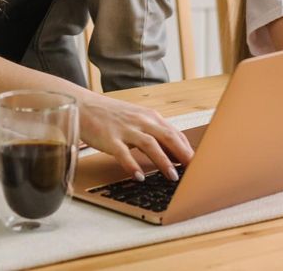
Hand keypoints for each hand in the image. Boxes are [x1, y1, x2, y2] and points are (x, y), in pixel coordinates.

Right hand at [78, 92, 193, 180]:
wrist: (84, 106)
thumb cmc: (111, 115)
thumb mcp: (136, 119)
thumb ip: (153, 132)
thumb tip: (173, 151)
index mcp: (149, 116)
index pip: (174, 132)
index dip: (187, 148)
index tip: (198, 162)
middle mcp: (140, 120)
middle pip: (167, 136)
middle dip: (183, 154)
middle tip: (194, 169)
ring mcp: (125, 129)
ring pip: (149, 144)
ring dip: (163, 161)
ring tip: (173, 176)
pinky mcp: (109, 138)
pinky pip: (123, 153)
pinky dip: (132, 165)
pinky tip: (139, 176)